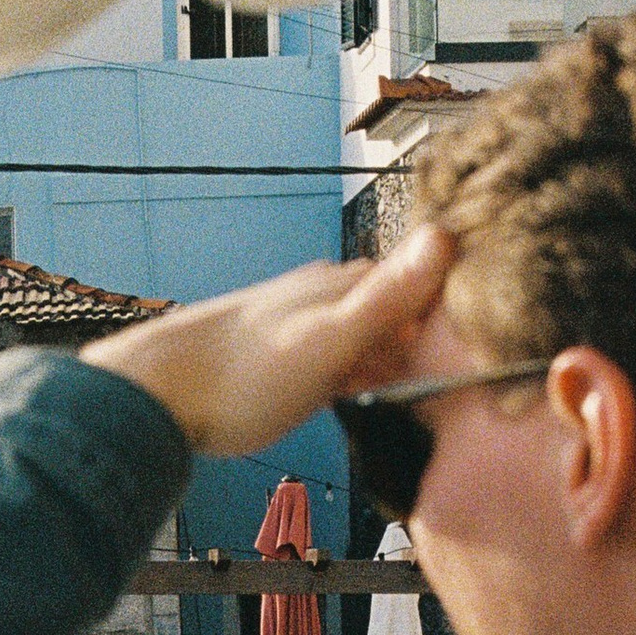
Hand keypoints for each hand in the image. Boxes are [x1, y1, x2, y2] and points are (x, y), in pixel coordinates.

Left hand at [80, 226, 453, 455]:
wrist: (151, 397)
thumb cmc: (238, 378)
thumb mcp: (327, 342)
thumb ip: (387, 298)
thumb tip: (445, 236)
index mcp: (341, 286)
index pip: (421, 283)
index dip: (454, 314)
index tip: (483, 350)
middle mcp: (320, 294)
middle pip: (394, 309)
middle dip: (426, 340)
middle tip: (456, 386)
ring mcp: (297, 323)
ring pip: (364, 336)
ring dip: (391, 363)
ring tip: (412, 398)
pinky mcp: (275, 356)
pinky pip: (335, 359)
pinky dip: (356, 377)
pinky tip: (355, 398)